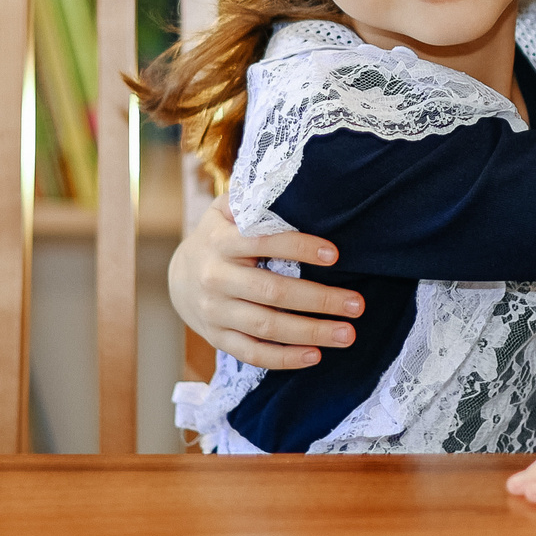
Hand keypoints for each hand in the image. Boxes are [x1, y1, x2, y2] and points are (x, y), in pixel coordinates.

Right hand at [167, 197, 364, 370]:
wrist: (178, 277)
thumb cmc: (219, 237)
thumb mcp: (226, 211)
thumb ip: (252, 198)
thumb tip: (287, 177)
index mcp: (221, 242)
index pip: (263, 243)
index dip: (299, 248)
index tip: (335, 256)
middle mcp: (215, 278)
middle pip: (272, 293)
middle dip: (319, 299)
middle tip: (357, 304)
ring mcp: (215, 312)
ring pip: (266, 327)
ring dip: (310, 332)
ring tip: (347, 334)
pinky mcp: (218, 338)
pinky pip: (252, 353)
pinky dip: (284, 358)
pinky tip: (315, 356)